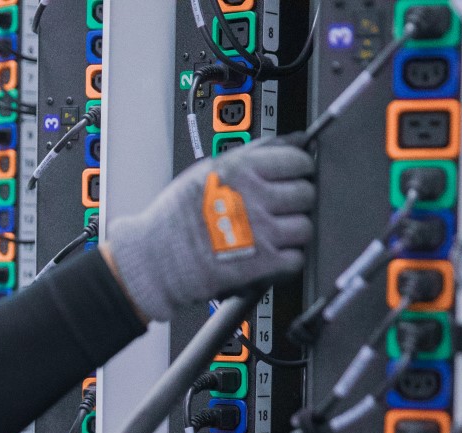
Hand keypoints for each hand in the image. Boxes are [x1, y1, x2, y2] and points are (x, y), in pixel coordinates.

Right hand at [102, 140, 315, 321]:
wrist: (155, 260)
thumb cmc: (173, 219)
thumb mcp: (207, 171)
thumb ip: (251, 154)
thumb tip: (291, 140)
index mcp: (241, 171)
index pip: (297, 160)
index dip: (299, 169)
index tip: (294, 175)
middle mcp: (254, 198)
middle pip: (305, 193)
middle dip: (295, 201)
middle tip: (278, 208)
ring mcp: (261, 232)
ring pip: (305, 227)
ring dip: (292, 232)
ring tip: (271, 234)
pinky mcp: (263, 263)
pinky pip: (296, 259)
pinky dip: (286, 260)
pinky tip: (267, 255)